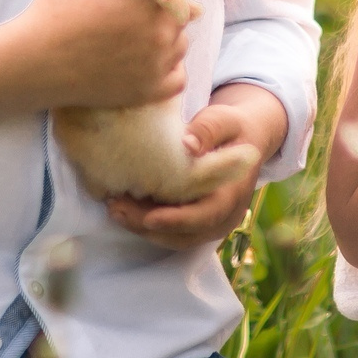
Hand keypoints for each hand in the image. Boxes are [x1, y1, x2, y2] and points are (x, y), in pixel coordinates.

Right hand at [6, 0, 187, 109]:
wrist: (35, 63)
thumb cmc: (53, 12)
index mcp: (148, 1)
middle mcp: (160, 34)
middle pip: (183, 16)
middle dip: (166, 10)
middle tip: (140, 12)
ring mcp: (156, 66)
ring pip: (181, 46)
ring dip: (168, 39)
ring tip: (141, 35)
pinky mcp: (148, 92)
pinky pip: (177, 78)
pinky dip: (168, 70)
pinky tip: (148, 61)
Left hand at [107, 90, 281, 248]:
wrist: (244, 140)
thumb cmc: (232, 127)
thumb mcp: (224, 120)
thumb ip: (208, 129)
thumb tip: (187, 144)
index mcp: (233, 193)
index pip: (206, 215)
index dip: (177, 220)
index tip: (149, 218)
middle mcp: (225, 216)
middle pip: (184, 233)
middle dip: (147, 225)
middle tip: (115, 209)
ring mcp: (211, 224)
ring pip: (174, 238)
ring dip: (142, 227)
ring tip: (114, 209)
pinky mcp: (197, 223)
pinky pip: (171, 232)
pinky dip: (146, 224)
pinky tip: (124, 208)